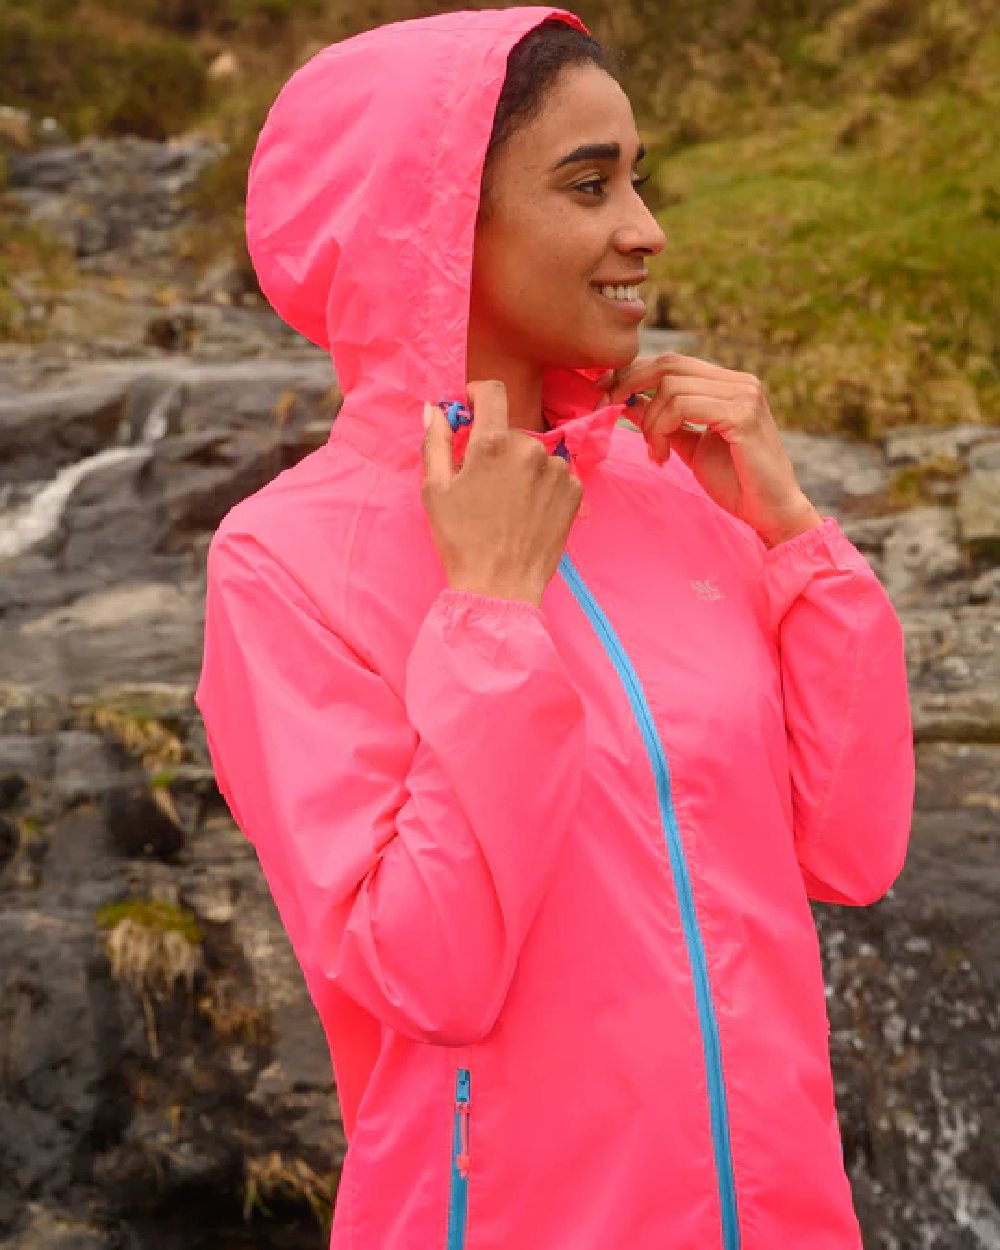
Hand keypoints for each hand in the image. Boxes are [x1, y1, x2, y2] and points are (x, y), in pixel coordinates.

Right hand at [420, 381, 583, 605]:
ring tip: (508, 503)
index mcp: (493, 443)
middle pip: (510, 431)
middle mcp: (530, 448)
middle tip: (483, 483)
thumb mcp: (436, 489)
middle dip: (496, 448)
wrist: (501, 586)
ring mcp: (557, 469)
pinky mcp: (574, 490)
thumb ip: (435, 441)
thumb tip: (434, 409)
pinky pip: (554, 474)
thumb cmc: (461, 540)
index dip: (479, 395)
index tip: (472, 410)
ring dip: (520, 468)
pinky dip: (541, 485)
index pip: (493, 392)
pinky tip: (528, 511)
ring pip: (533, 454)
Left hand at [596, 353, 822, 547]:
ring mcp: (744, 395)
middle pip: (668, 364)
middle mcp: (740, 381)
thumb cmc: (735, 482)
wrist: (771, 512)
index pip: (672, 362)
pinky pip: (683, 407)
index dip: (633, 373)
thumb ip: (663, 420)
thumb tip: (627, 401)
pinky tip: (664, 456)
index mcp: (730, 384)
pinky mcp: (742, 415)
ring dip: (650, 423)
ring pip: (671, 388)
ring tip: (657, 453)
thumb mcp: (688, 445)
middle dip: (629, 385)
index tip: (603, 393)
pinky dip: (662, 430)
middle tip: (608, 410)